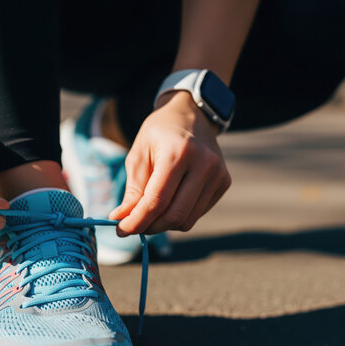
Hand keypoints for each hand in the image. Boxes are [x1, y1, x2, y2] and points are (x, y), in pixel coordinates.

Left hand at [109, 91, 231, 234]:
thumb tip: (122, 219)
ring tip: (149, 212)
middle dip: (150, 226)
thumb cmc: (159, 134)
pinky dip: (179, 215)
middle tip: (133, 225)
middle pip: (175, 215)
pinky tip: (170, 201)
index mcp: (179, 152)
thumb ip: (133, 190)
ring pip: (187, 219)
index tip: (120, 230)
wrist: (191, 115)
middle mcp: (204, 164)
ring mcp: (218, 174)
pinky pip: (197, 214)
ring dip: (164, 224)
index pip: (157, 200)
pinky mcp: (224, 182)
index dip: (137, 221)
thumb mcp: (138, 155)